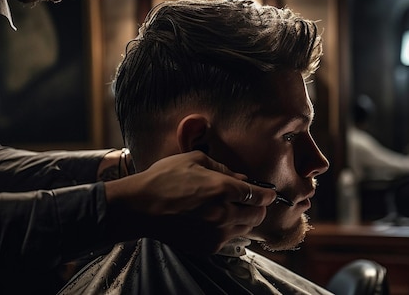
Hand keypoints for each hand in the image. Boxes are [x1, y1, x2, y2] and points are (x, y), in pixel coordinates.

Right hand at [103, 151, 276, 253]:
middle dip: (258, 208)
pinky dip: (228, 231)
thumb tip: (240, 177)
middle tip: (251, 202)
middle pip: (257, 216)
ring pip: (244, 230)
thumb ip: (222, 168)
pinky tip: (215, 221)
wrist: (139, 207)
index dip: (267, 194)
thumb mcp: (194, 161)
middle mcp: (224, 214)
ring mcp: (216, 233)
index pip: (258, 196)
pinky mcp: (207, 246)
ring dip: (244, 220)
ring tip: (233, 211)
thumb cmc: (164, 179)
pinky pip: (228, 240)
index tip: (269, 194)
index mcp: (223, 189)